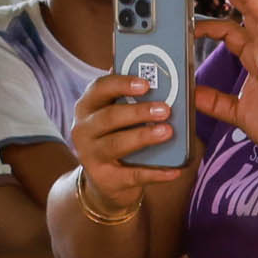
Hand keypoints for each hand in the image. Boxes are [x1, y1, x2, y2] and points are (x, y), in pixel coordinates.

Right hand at [64, 70, 186, 180]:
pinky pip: (132, 175)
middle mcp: (83, 130)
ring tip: (167, 132)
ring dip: (143, 137)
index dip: (122, 84)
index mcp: (87, 106)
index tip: (146, 84)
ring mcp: (90, 156)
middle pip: (109, 117)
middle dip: (138, 112)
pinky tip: (174, 170)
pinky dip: (155, 173)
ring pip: (117, 144)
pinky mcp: (104, 180)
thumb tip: (162, 76)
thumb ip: (131, 96)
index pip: (99, 88)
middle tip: (165, 109)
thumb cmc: (117, 136)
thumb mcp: (117, 114)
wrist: (105, 181)